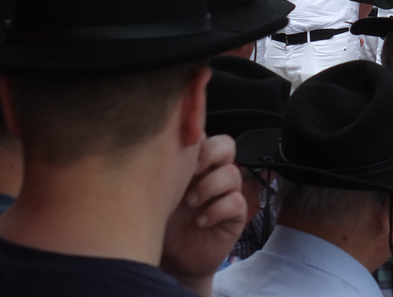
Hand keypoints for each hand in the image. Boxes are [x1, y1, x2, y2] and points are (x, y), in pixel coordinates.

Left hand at [161, 135, 247, 295]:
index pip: (205, 134)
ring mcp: (226, 193)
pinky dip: (217, 210)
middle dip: (210, 155)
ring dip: (209, 187)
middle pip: (226, 145)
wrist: (173, 258)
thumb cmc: (161, 221)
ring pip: (232, 174)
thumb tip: (156, 139)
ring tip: (190, 203)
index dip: (196, 137)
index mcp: (194, 162)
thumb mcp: (157, 190)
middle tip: (191, 172)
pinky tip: (201, 221)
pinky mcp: (235, 215)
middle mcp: (212, 173)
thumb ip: (163, 166)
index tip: (178, 150)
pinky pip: (236, 202)